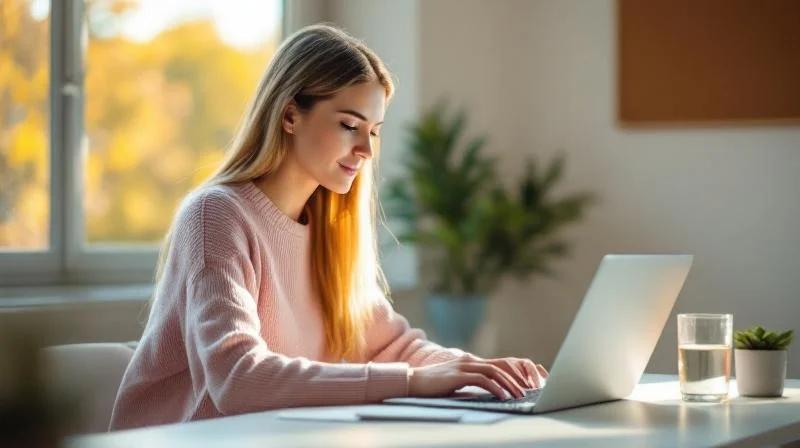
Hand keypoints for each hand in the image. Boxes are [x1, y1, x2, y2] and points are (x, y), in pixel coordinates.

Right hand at [408, 356, 546, 399]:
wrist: (413, 382)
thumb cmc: (434, 385)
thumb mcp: (457, 383)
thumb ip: (472, 384)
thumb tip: (489, 393)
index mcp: (471, 361)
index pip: (499, 364)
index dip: (515, 372)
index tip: (527, 384)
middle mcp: (470, 360)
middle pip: (501, 366)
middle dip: (517, 378)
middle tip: (530, 390)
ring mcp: (464, 366)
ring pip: (495, 372)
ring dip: (509, 384)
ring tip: (520, 395)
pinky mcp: (458, 375)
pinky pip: (482, 380)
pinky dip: (495, 388)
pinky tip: (503, 397)